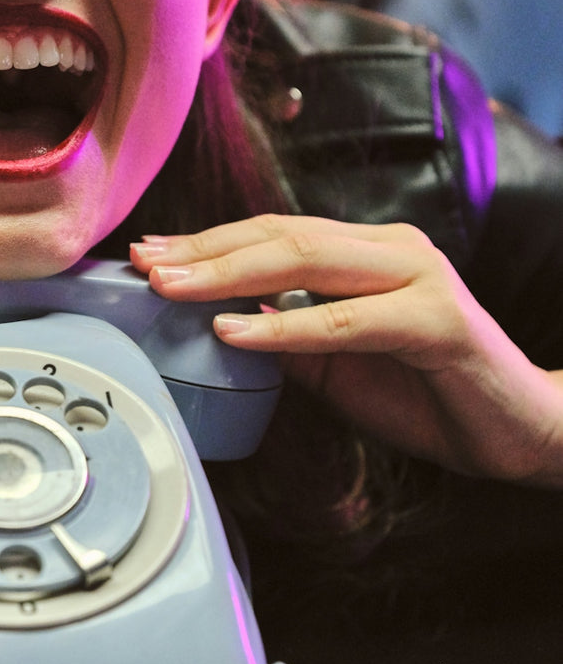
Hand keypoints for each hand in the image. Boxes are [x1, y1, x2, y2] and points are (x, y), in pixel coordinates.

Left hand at [130, 215, 562, 486]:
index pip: (273, 232)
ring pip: (307, 261)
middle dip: (203, 250)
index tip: (147, 255)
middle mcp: (391, 249)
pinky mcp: (437, 321)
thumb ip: (289, 337)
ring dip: (228, 274)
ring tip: (169, 287)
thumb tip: (221, 320)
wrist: (521, 431)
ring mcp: (417, 277)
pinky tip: (234, 331)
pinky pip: (347, 320)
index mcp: (366, 251)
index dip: (206, 242)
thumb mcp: (339, 365)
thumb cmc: (429, 394)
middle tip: (143, 264)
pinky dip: (285, 327)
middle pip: (279, 235)